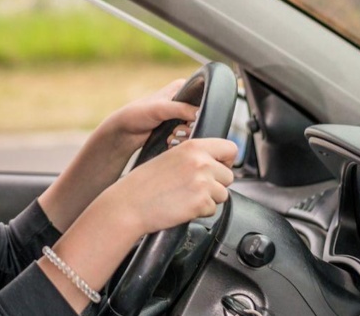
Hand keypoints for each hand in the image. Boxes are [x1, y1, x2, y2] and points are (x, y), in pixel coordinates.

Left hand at [94, 79, 198, 153]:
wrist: (125, 132)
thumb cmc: (137, 114)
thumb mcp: (160, 109)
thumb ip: (181, 109)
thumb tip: (201, 113)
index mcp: (182, 88)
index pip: (203, 97)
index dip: (200, 111)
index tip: (190, 121)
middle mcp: (183, 100)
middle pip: (201, 116)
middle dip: (190, 127)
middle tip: (177, 131)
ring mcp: (180, 115)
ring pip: (196, 128)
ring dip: (185, 136)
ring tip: (171, 137)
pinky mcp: (177, 128)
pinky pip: (188, 137)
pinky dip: (181, 141)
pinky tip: (170, 142)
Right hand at [101, 137, 236, 235]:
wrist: (129, 204)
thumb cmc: (144, 184)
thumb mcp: (170, 157)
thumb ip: (194, 157)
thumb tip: (216, 164)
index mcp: (193, 146)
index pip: (230, 148)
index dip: (226, 160)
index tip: (218, 167)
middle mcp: (201, 162)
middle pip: (228, 175)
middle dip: (215, 184)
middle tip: (193, 188)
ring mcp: (202, 183)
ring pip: (223, 194)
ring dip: (208, 199)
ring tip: (185, 197)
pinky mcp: (201, 203)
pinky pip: (213, 210)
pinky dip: (200, 211)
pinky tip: (182, 206)